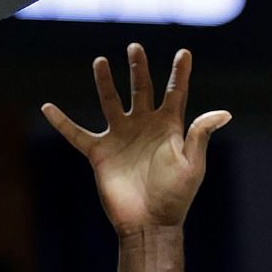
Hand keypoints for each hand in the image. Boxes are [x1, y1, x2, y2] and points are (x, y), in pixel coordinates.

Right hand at [41, 44, 229, 232]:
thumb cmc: (176, 197)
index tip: (185, 53)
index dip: (180, 73)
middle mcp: (144, 128)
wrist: (149, 223)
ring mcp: (121, 138)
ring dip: (105, 82)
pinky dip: (61, 122)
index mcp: (168, 128)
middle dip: (138, 69)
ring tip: (100, 61)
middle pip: (141, 90)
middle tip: (135, 47)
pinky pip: (76, 134)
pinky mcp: (100, 153)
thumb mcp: (193, 165)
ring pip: (110, 102)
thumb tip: (224, 113)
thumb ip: (201, 135)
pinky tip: (47, 107)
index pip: (175, 94)